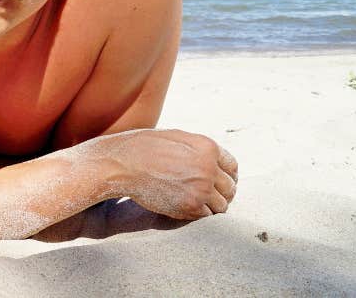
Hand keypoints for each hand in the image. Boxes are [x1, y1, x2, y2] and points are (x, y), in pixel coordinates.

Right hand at [93, 129, 237, 219]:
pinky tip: (187, 207)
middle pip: (230, 188)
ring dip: (212, 206)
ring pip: (222, 205)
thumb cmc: (144, 148)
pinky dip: (200, 214)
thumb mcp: (176, 138)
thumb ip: (198, 149)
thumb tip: (213, 161)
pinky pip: (207, 216)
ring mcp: (201, 188)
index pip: (232, 167)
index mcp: (208, 147)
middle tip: (209, 196)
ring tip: (198, 203)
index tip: (221, 183)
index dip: (228, 176)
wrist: (122, 164)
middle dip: (221, 193)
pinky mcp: (191, 206)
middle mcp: (209, 168)